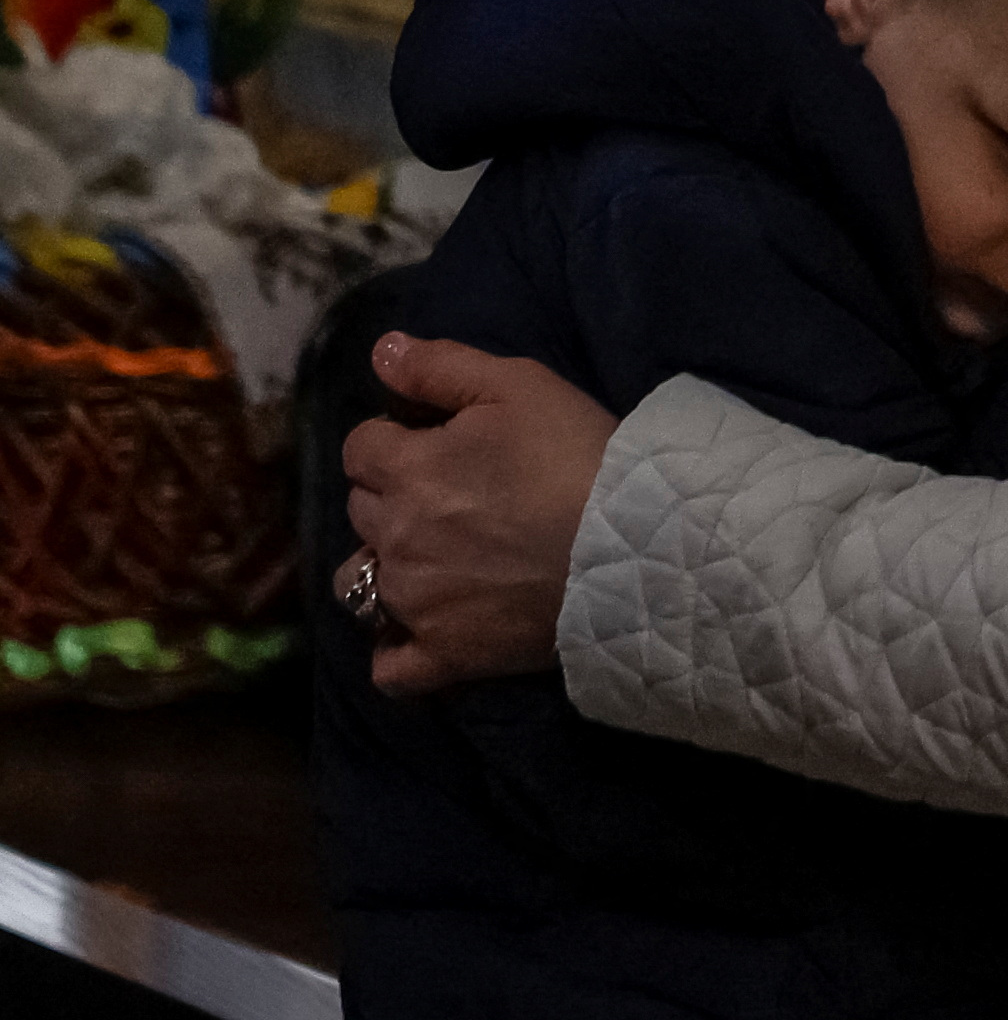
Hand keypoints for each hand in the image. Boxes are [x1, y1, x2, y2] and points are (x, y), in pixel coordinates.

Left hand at [339, 335, 618, 694]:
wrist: (636, 541)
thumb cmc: (579, 453)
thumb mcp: (520, 385)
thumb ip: (441, 367)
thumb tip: (380, 349)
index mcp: (407, 470)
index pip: (360, 448)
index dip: (394, 439)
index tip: (435, 442)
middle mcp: (395, 537)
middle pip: (360, 510)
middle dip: (392, 497)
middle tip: (452, 494)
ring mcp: (414, 603)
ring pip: (359, 586)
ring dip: (383, 568)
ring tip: (431, 561)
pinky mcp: (444, 654)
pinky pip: (390, 669)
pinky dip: (396, 652)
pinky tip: (419, 633)